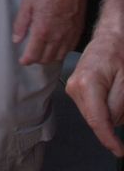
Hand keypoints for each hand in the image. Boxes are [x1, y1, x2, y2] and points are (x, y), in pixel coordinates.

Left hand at [12, 0, 85, 64]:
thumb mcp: (26, 4)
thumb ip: (20, 24)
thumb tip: (16, 39)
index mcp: (42, 31)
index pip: (34, 55)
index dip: (26, 61)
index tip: (22, 61)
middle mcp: (57, 37)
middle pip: (47, 59)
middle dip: (37, 60)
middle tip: (30, 56)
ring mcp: (69, 36)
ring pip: (59, 56)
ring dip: (49, 58)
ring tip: (42, 53)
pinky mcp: (77, 32)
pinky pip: (69, 49)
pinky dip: (61, 52)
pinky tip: (55, 47)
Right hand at [66, 30, 123, 155]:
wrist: (109, 39)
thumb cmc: (118, 55)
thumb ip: (118, 107)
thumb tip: (112, 123)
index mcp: (87, 83)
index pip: (97, 121)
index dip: (109, 140)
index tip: (119, 150)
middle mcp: (74, 86)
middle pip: (95, 120)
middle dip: (111, 123)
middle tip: (123, 102)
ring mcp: (72, 87)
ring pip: (93, 116)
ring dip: (108, 114)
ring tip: (117, 92)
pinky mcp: (74, 89)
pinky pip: (91, 108)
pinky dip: (103, 108)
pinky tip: (110, 94)